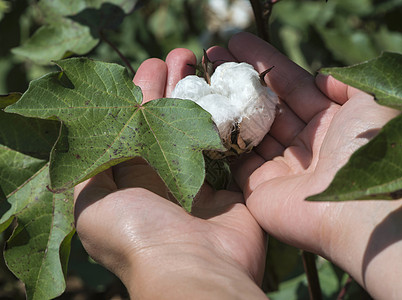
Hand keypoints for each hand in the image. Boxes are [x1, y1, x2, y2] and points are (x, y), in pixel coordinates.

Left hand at [74, 49, 266, 298]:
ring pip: (200, 127)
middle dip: (174, 86)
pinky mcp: (231, 186)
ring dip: (201, 94)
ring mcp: (200, 181)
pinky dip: (229, 120)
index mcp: (133, 178)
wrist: (194, 267)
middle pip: (169, 120)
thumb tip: (85, 139)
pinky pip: (230, 147)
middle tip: (181, 55)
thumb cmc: (137, 233)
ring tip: (202, 61)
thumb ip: (86, 168)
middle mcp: (165, 177)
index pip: (136, 124)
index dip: (142, 93)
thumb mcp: (90, 202)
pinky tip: (230, 92)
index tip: (151, 64)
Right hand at [211, 33, 401, 298]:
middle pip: (266, 104)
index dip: (264, 62)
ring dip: (225, 103)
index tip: (237, 42)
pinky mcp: (259, 188)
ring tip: (199, 77)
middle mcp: (304, 145)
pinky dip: (220, 137)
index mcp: (330, 122)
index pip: (290, 84)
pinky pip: (236, 158)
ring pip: (248, 128)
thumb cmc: (366, 150)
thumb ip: (348, 82)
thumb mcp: (371, 101)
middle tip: (211, 56)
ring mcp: (281, 167)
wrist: (359, 212)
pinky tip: (201, 111)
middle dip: (239, 79)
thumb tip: (323, 77)